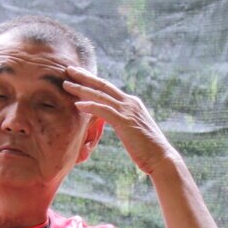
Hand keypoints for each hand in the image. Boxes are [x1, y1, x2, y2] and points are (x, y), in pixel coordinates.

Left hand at [61, 65, 176, 175]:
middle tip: (68, 69)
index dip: (92, 80)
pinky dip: (90, 106)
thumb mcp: (131, 128)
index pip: (108, 88)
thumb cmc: (146, 148)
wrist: (161, 157)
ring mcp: (128, 111)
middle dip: (84, 76)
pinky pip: (104, 110)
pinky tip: (77, 105)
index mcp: (131, 102)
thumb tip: (109, 119)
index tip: (78, 74)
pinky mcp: (125, 122)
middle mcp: (130, 102)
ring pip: (100, 96)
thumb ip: (121, 120)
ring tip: (66, 85)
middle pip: (103, 85)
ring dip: (82, 89)